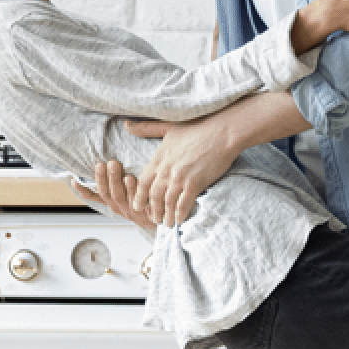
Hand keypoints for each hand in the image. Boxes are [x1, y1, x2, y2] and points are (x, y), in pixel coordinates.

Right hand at [76, 162, 157, 231]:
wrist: (162, 219)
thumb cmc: (142, 202)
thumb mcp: (126, 194)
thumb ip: (115, 181)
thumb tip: (106, 162)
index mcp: (112, 203)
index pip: (94, 197)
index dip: (83, 190)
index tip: (73, 180)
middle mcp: (119, 207)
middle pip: (107, 193)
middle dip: (103, 177)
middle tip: (103, 163)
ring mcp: (131, 211)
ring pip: (119, 196)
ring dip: (115, 180)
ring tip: (114, 164)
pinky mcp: (145, 214)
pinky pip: (137, 202)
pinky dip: (133, 190)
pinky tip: (131, 178)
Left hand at [128, 113, 238, 227]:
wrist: (222, 131)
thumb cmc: (197, 126)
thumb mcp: (167, 126)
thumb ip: (146, 128)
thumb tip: (126, 125)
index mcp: (158, 158)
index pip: (143, 182)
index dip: (139, 196)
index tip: (138, 205)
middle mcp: (166, 170)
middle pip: (153, 196)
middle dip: (153, 209)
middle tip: (154, 218)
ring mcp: (180, 177)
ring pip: (167, 202)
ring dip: (166, 215)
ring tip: (167, 223)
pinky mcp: (195, 183)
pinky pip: (184, 203)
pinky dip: (180, 213)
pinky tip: (180, 219)